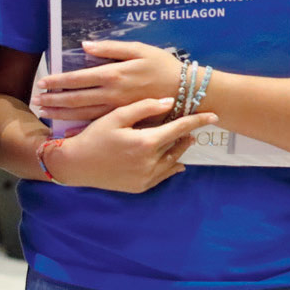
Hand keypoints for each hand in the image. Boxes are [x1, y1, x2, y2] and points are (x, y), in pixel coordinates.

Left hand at [36, 40, 182, 121]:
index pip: (78, 79)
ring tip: (45, 112)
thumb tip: (85, 45)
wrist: (185, 91)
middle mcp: (111, 94)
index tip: (43, 82)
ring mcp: (117, 110)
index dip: (58, 81)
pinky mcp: (124, 119)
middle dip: (54, 100)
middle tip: (37, 101)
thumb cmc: (163, 66)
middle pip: (76, 99)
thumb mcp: (139, 49)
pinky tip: (67, 127)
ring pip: (83, 113)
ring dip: (62, 113)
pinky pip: (97, 123)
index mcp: (113, 74)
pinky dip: (79, 125)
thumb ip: (110, 48)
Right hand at [49, 98, 216, 192]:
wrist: (75, 165)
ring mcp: (146, 177)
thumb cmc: (94, 136)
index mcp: (146, 143)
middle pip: (178, 145)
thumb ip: (144, 107)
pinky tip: (175, 161)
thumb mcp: (117, 116)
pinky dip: (171, 167)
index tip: (214, 115)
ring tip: (184, 138)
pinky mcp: (140, 187)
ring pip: (173, 161)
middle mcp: (150, 163)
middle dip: (188, 133)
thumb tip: (169, 102)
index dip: (198, 120)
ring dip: (180, 149)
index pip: (179, 128)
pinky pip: (163, 176)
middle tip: (195, 124)